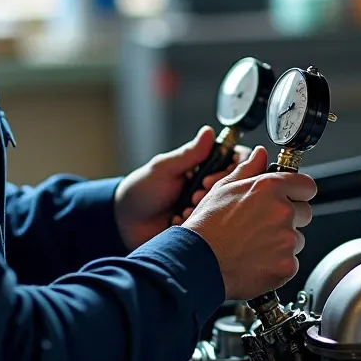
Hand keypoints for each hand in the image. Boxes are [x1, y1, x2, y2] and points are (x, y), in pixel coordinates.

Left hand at [114, 126, 249, 249]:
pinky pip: (215, 228)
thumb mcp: (164, 168)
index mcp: (203, 166)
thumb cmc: (142, 190)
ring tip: (184, 211)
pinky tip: (181, 223)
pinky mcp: (204, 228)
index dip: (229, 169)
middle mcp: (210, 186)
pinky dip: (199, 225)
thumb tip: (209, 132)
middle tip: (194, 197)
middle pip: (234, 185)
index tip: (208, 179)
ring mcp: (208, 207)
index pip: (234, 161)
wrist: (125, 222)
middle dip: (214, 192)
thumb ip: (189, 154)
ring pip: (226, 207)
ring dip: (205, 209)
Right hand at [183, 146, 316, 299]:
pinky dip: (277, 265)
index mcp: (270, 187)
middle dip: (290, 218)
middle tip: (262, 226)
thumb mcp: (223, 188)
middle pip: (305, 213)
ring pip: (297, 240)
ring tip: (254, 245)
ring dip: (282, 243)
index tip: (291, 197)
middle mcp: (282, 211)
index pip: (307, 185)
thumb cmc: (206, 226)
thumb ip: (248, 169)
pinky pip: (291, 263)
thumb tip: (260, 154)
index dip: (298, 192)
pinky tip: (255, 261)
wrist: (197, 261)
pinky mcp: (286, 266)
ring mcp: (287, 240)